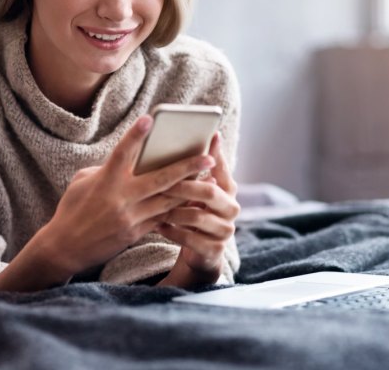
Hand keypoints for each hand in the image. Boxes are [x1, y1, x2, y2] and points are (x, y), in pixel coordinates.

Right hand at [40, 115, 215, 277]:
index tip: (150, 118)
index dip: (135, 135)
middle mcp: (121, 198)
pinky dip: (179, 207)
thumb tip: (131, 160)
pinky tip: (195, 200)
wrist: (65, 248)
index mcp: (105, 181)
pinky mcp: (136, 232)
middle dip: (187, 167)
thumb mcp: (82, 182)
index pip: (122, 153)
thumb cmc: (72, 209)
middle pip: (160, 179)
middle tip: (209, 157)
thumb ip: (106, 168)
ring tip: (212, 178)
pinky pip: (163, 217)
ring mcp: (131, 217)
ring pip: (168, 200)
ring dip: (191, 189)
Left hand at [156, 132, 239, 286]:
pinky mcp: (215, 250)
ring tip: (156, 207)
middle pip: (209, 192)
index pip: (222, 169)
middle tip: (163, 182)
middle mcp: (232, 209)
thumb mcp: (197, 193)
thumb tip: (181, 141)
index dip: (215, 154)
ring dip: (174, 211)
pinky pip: (190, 239)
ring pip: (197, 217)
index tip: (210, 136)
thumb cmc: (194, 213)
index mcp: (229, 190)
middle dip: (184, 186)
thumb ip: (195, 173)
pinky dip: (172, 231)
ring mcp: (225, 231)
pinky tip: (158, 226)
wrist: (200, 252)